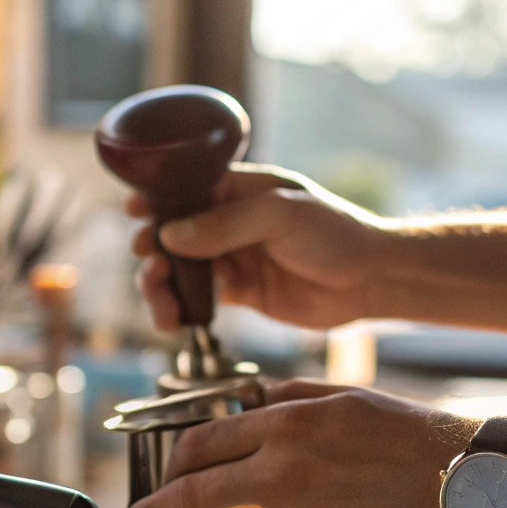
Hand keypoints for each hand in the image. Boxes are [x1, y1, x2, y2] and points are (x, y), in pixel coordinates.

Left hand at [120, 380, 476, 507]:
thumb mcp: (347, 397)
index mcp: (285, 424)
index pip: (198, 444)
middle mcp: (283, 471)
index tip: (163, 480)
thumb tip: (247, 398)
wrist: (470, 481)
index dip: (170, 465)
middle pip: (189, 499)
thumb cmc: (409, 436)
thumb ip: (290, 396)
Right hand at [128, 164, 391, 330]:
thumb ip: (225, 225)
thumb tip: (171, 235)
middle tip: (149, 262)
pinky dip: (180, 309)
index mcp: (240, 190)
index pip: (187, 188)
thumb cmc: (335, 234)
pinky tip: (173, 319)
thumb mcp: (280, 216)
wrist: (371, 280)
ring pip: (181, 269)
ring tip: (159, 299)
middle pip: (175, 232)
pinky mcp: (241, 293)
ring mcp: (234, 257)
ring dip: (161, 283)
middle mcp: (230, 222)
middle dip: (153, 248)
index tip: (135, 210)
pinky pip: (199, 300)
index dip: (158, 199)